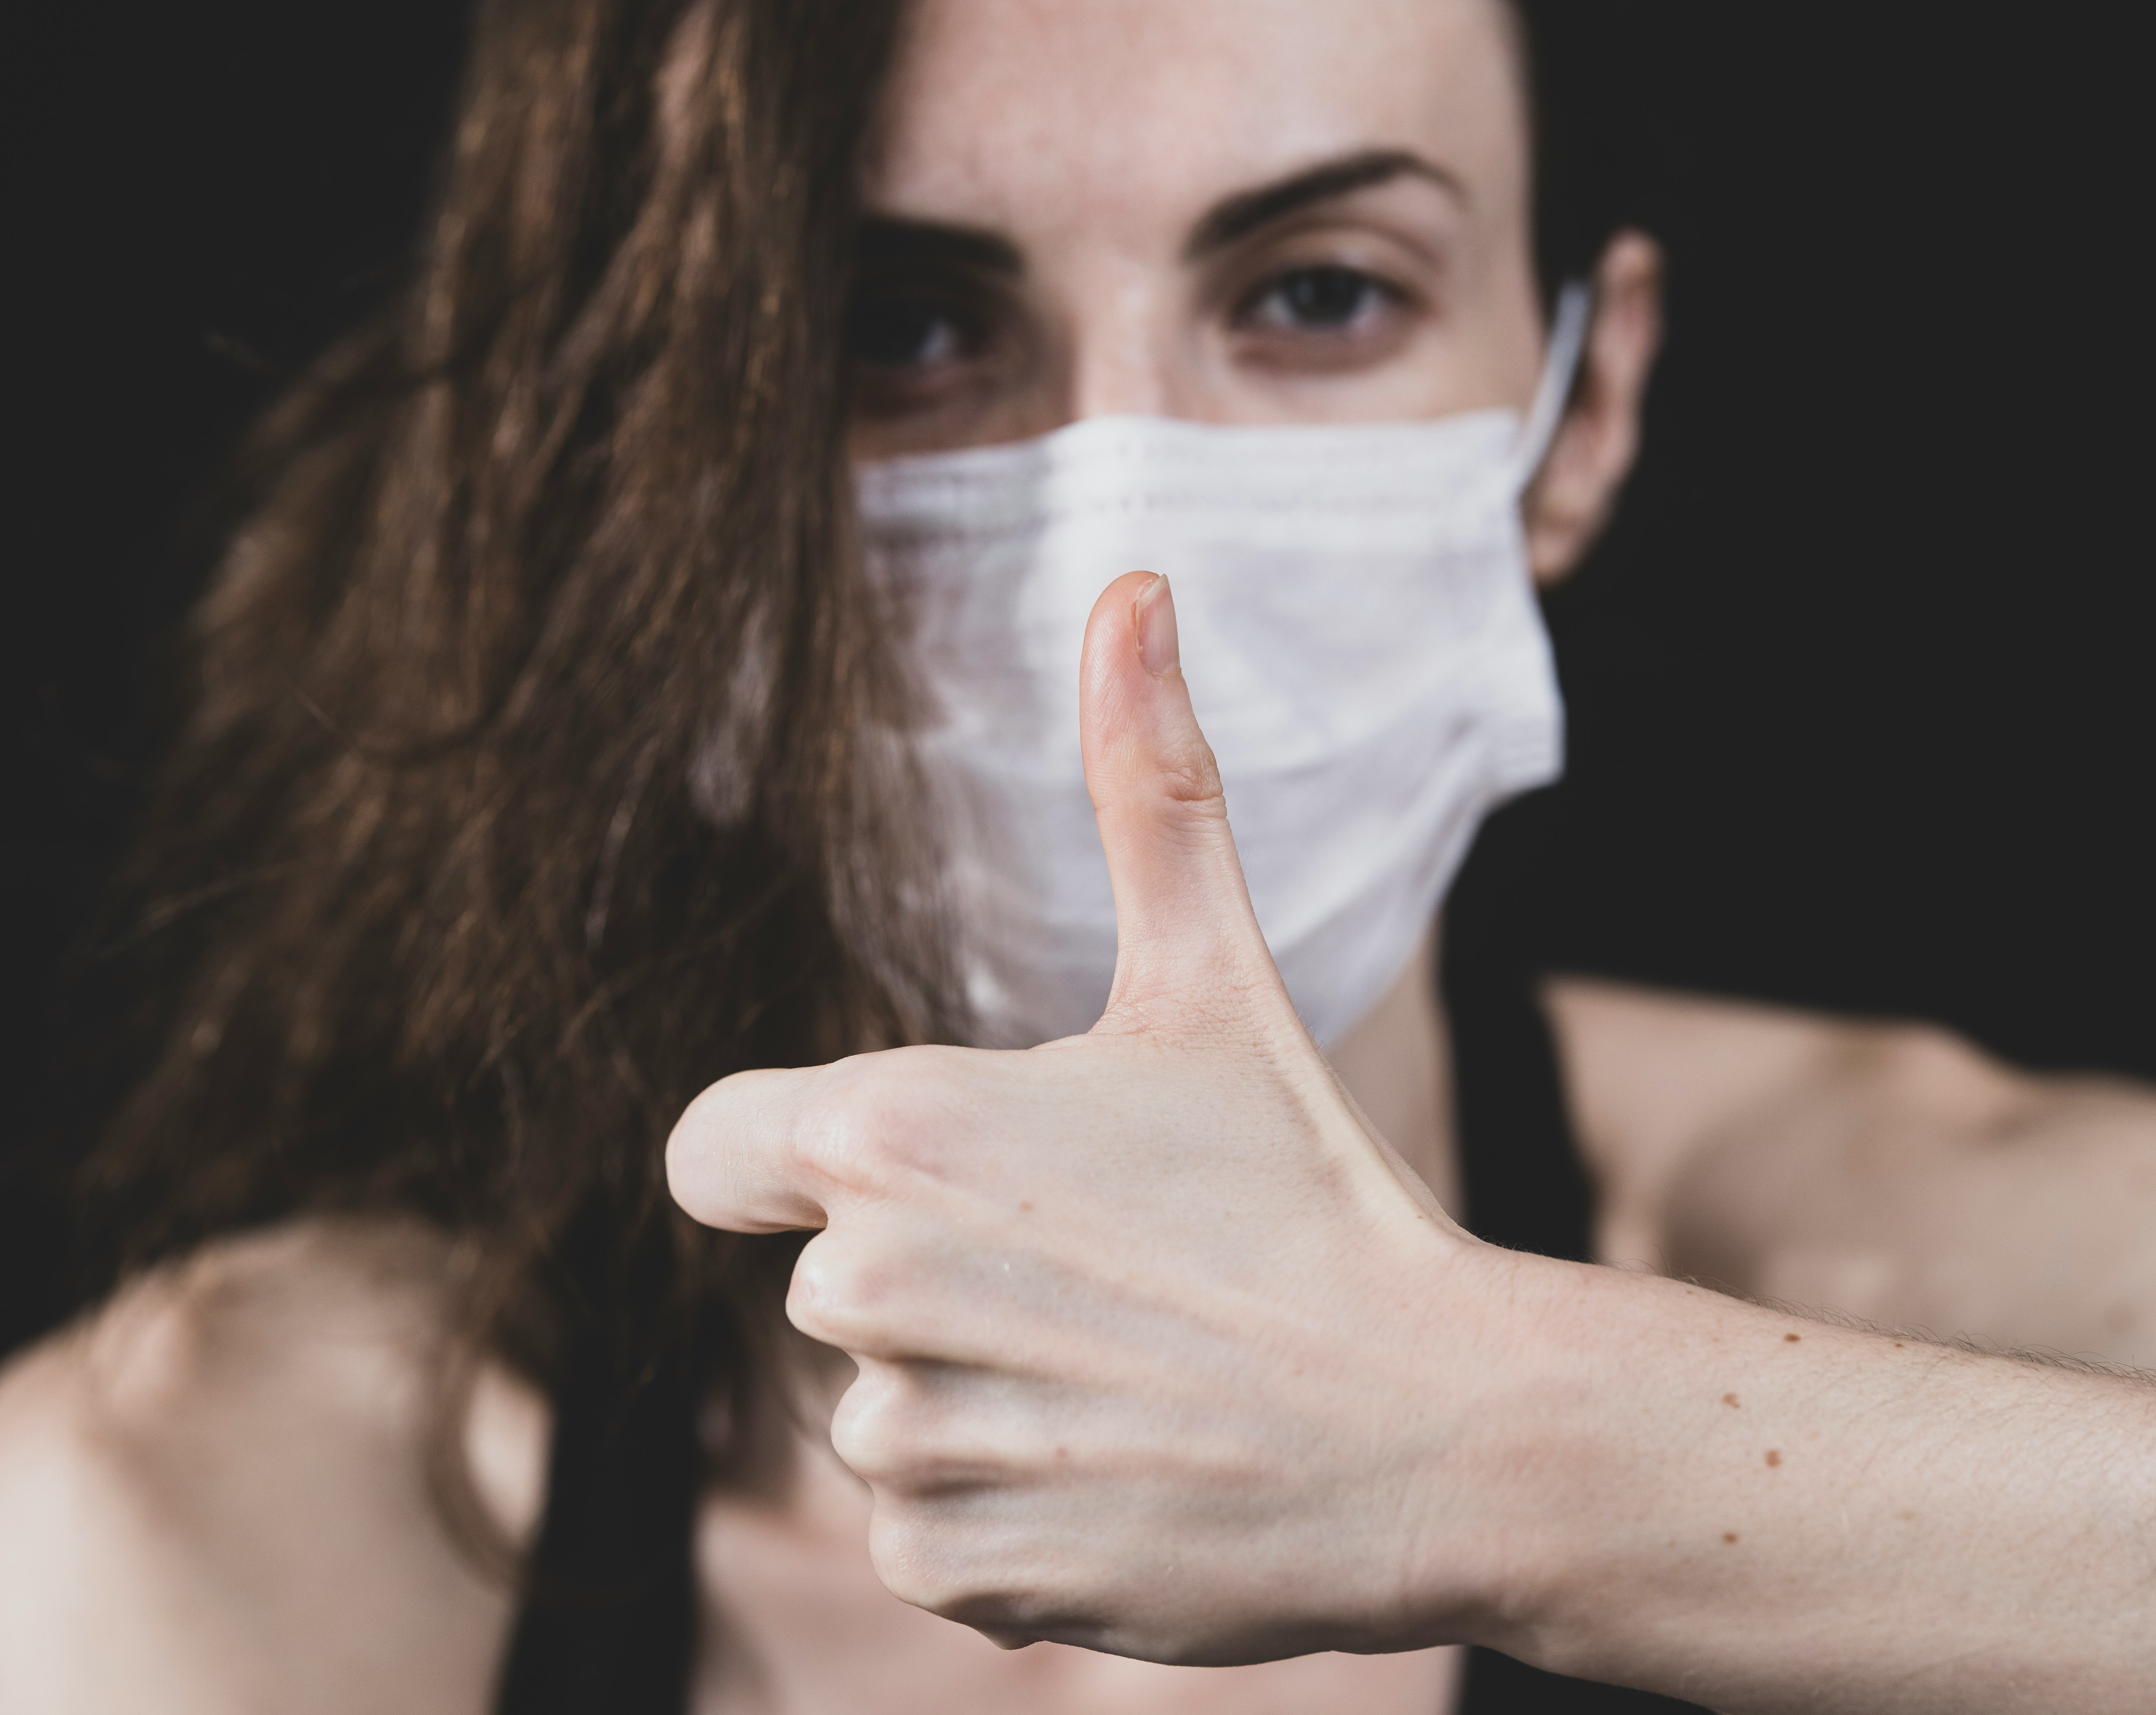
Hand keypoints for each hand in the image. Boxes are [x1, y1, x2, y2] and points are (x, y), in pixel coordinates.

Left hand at [667, 570, 1499, 1661]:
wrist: (1439, 1429)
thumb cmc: (1313, 1192)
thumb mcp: (1216, 978)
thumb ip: (1146, 784)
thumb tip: (1133, 584)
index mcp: (892, 1134)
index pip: (716, 1151)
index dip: (793, 1159)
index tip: (916, 1174)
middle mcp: (866, 1294)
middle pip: (829, 1280)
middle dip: (941, 1275)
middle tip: (1109, 1274)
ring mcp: (907, 1447)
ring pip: (883, 1409)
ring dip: (980, 1394)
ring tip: (1133, 1373)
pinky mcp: (949, 1572)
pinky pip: (921, 1531)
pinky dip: (1004, 1510)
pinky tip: (1127, 1466)